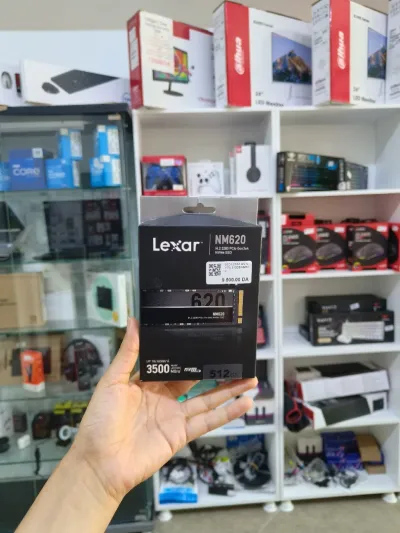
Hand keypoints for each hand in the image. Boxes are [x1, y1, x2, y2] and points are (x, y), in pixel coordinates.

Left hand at [73, 318, 256, 503]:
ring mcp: (175, 416)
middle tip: (235, 354)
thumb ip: (128, 353)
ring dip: (229, 389)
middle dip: (214, 368)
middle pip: (195, 379)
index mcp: (146, 382)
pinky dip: (228, 412)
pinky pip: (208, 421)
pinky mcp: (182, 434)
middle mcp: (164, 397)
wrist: (100, 463)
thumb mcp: (112, 381)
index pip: (173, 362)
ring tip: (251, 377)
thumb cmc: (101, 419)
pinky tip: (245, 402)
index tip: (206, 336)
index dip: (189, 351)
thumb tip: (135, 320)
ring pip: (208, 399)